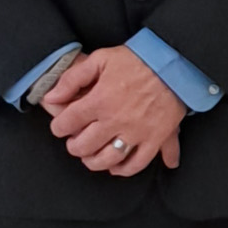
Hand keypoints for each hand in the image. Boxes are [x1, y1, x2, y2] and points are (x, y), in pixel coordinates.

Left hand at [44, 46, 187, 175]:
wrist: (177, 62)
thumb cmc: (139, 59)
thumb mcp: (102, 58)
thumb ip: (73, 78)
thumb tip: (51, 97)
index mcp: (100, 100)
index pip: (67, 123)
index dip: (59, 126)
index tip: (61, 126)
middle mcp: (115, 120)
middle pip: (83, 146)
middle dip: (74, 145)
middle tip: (75, 141)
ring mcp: (136, 132)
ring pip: (107, 159)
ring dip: (94, 161)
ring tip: (92, 156)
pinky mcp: (156, 138)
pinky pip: (137, 163)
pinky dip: (124, 169)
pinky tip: (117, 166)